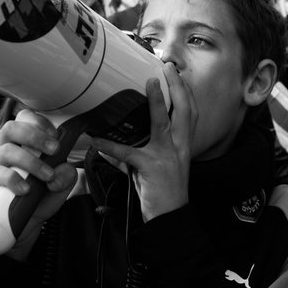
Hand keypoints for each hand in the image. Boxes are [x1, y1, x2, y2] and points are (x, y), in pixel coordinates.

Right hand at [0, 110, 77, 232]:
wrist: (22, 228)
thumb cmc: (37, 200)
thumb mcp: (59, 187)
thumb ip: (65, 175)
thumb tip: (61, 169)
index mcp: (20, 143)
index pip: (24, 119)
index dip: (39, 123)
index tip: (56, 138)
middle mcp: (2, 149)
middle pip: (11, 128)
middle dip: (35, 136)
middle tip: (54, 151)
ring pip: (6, 150)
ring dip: (31, 162)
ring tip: (46, 177)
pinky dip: (12, 179)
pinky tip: (25, 189)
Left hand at [91, 63, 196, 221]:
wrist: (169, 219)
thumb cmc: (162, 192)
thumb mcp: (151, 169)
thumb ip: (131, 154)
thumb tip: (108, 144)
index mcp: (182, 145)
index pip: (190, 113)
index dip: (186, 92)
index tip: (177, 74)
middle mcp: (179, 147)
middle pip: (185, 110)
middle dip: (179, 87)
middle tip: (168, 68)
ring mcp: (166, 156)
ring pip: (163, 123)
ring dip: (156, 102)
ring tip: (149, 84)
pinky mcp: (151, 167)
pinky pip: (128, 153)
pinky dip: (110, 147)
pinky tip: (97, 140)